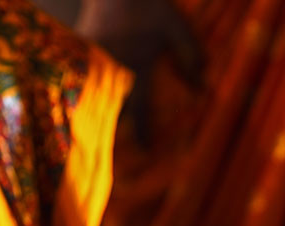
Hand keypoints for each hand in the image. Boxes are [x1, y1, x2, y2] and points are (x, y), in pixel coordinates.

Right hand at [76, 0, 201, 145]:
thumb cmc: (150, 4)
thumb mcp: (177, 27)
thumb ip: (190, 55)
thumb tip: (203, 87)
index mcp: (138, 65)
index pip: (141, 109)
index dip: (144, 132)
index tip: (146, 151)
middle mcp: (113, 66)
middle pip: (110, 108)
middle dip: (113, 130)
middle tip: (115, 150)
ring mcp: (94, 57)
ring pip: (91, 94)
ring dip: (96, 112)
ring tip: (96, 131)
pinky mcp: (81, 47)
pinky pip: (81, 75)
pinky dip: (83, 89)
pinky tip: (82, 99)